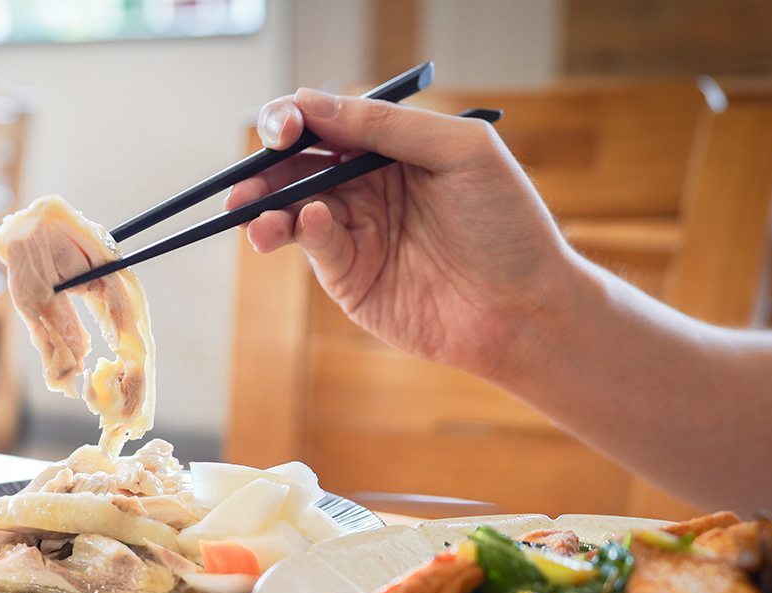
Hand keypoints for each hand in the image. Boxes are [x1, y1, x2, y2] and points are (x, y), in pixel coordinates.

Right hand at [226, 88, 574, 378]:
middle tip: (244, 176)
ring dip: (265, 206)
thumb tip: (314, 104)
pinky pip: (315, 247)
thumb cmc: (508, 224)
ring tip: (250, 211)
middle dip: (264, 167)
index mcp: (394, 148)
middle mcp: (368, 188)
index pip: (330, 123)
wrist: (526, 309)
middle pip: (298, 167)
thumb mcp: (462, 151)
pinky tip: (311, 223)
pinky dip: (304, 232)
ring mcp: (357, 234)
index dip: (297, 119)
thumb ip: (389, 125)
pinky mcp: (351, 280)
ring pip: (293, 209)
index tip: (284, 125)